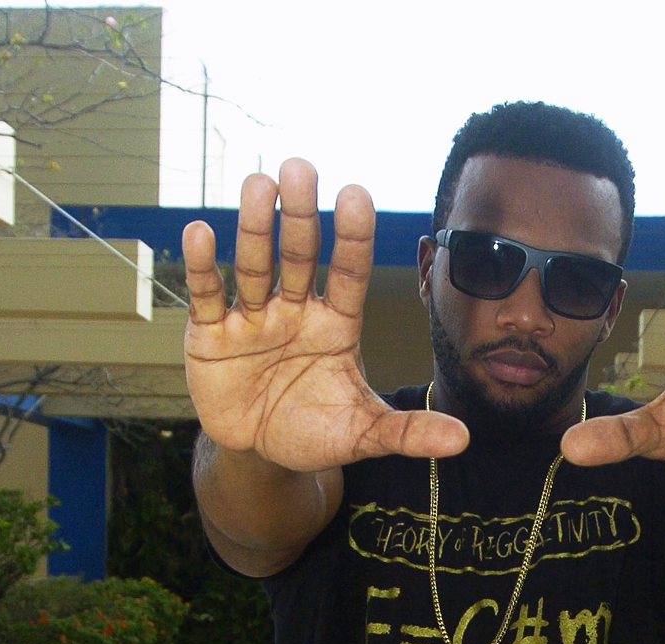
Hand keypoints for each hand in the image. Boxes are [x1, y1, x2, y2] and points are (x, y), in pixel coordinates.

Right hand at [182, 160, 466, 472]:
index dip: (352, 238)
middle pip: (298, 256)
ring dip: (254, 227)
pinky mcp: (210, 336)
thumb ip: (408, 432)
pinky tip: (201, 233)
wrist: (262, 453)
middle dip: (298, 216)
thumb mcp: (363, 433)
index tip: (356, 194)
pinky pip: (207, 297)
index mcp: (335, 325)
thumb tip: (463, 440)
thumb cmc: (316, 431)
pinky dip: (202, 267)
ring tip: (258, 183)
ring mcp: (251, 320)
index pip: (348, 274)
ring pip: (254, 266)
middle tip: (300, 168)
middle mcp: (294, 311)